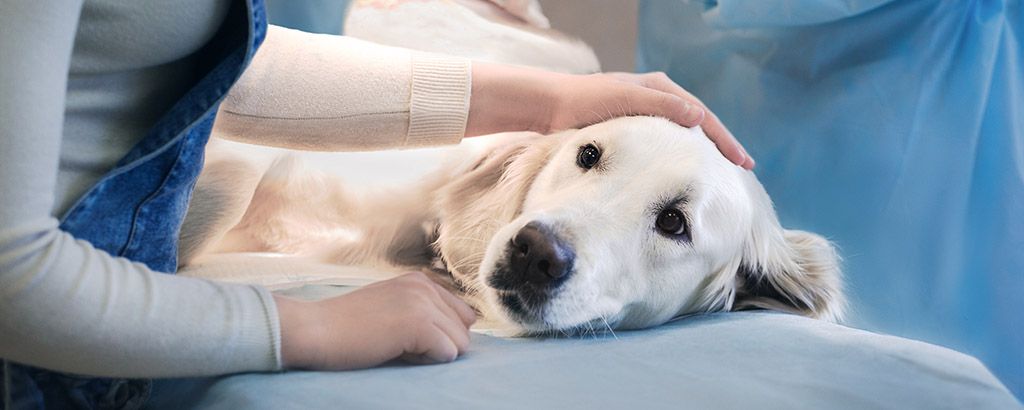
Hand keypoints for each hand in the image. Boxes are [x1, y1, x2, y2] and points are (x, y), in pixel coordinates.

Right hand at [275, 272, 475, 369]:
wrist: (312, 329)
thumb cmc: (344, 327)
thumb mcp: (388, 307)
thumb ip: (420, 311)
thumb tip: (456, 335)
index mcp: (419, 281)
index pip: (462, 314)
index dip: (441, 334)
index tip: (408, 337)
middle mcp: (424, 286)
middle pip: (465, 328)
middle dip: (442, 344)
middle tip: (402, 346)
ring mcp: (422, 303)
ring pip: (460, 343)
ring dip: (433, 355)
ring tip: (397, 348)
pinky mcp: (419, 324)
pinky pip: (448, 354)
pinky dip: (427, 362)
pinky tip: (397, 352)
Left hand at [467, 62, 753, 168]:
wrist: (547, 106)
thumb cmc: (583, 101)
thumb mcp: (625, 100)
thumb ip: (662, 106)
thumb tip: (698, 116)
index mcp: (659, 87)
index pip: (702, 114)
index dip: (724, 140)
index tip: (742, 162)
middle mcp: (656, 97)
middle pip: (697, 124)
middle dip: (720, 146)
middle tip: (743, 169)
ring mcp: (644, 113)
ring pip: (682, 135)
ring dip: (701, 152)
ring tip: (719, 174)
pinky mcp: (631, 128)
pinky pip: (664, 143)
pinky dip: (679, 156)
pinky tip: (683, 173)